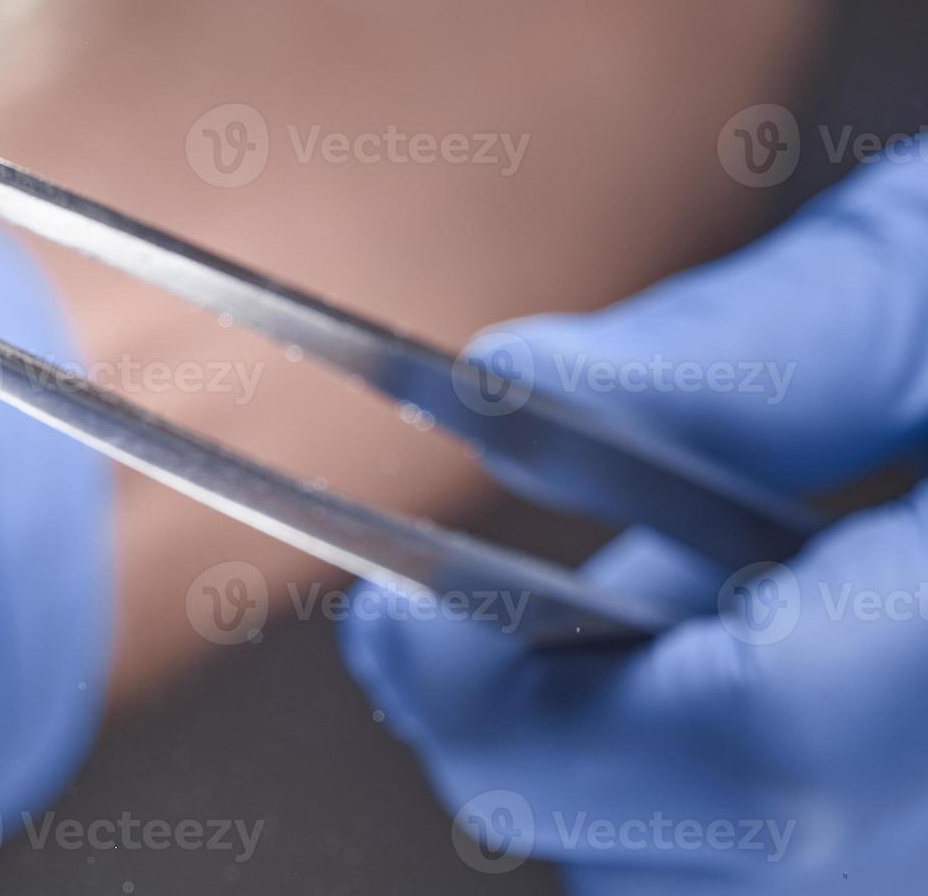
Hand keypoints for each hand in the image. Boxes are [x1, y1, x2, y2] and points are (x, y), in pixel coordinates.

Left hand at [342, 149, 927, 892]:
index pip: (740, 748)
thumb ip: (759, 353)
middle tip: (481, 628)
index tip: (386, 628)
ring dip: (637, 779)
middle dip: (551, 747)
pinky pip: (808, 875)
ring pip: (734, 895)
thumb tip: (511, 393)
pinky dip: (729, 803)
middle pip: (700, 872)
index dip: (513, 705)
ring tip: (663, 625)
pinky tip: (759, 667)